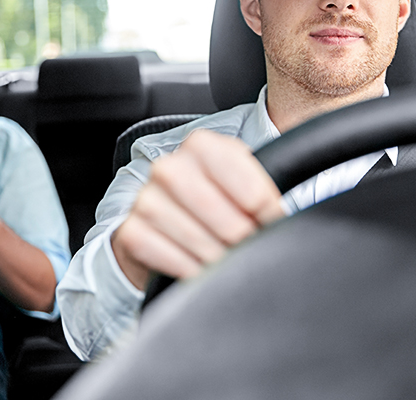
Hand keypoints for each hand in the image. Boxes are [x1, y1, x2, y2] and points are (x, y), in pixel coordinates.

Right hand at [111, 129, 283, 289]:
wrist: (166, 214)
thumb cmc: (213, 196)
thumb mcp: (241, 179)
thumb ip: (263, 188)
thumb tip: (282, 218)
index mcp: (201, 146)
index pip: (252, 190)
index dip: (269, 214)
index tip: (271, 222)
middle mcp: (169, 167)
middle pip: (229, 222)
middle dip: (244, 240)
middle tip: (247, 244)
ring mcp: (146, 199)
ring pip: (202, 244)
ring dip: (219, 258)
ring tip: (224, 254)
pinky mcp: (133, 231)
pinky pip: (173, 261)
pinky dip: (192, 269)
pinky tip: (198, 264)